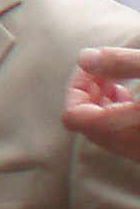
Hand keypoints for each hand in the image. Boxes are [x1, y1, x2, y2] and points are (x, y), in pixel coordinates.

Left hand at [66, 46, 139, 162]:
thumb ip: (122, 63)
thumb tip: (84, 58)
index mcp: (131, 131)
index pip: (74, 117)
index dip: (76, 87)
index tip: (93, 67)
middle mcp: (136, 150)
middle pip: (88, 126)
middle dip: (88, 94)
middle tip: (104, 71)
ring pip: (106, 134)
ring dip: (103, 106)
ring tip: (116, 82)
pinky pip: (124, 139)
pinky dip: (118, 117)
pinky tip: (128, 97)